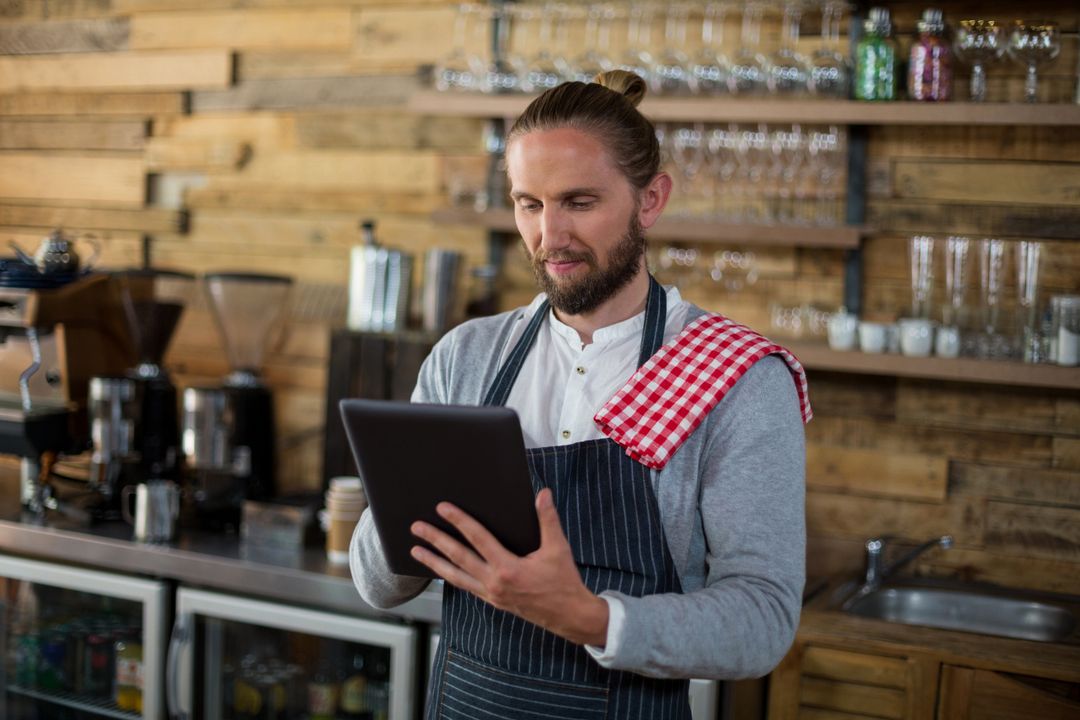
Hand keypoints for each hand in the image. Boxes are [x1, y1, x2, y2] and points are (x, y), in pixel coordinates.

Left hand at [410, 488, 608, 646]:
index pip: (477, 538)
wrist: (568, 615)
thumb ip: (548, 520)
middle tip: (417, 528)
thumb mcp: (558, 548)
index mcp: (508, 568)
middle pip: (458, 557)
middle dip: (435, 541)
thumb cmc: (563, 582)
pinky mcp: (492, 601)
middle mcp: (494, 582)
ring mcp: (490, 594)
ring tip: (416, 551)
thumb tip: (542, 494)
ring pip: (455, 576)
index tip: (443, 508)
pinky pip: (465, 586)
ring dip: (434, 562)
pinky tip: (441, 569)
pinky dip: (450, 576)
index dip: (459, 521)